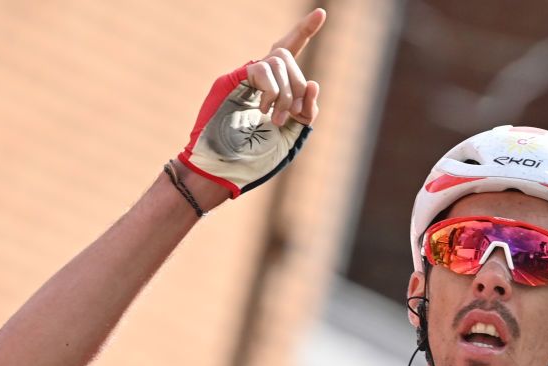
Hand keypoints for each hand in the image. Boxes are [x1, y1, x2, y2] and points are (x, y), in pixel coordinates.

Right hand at [178, 9, 325, 199]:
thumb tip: (314, 82)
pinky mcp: (231, 79)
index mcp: (275, 89)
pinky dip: (271, 90)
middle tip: (291, 116)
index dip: (304, 32)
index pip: (291, 52)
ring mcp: (244, 78)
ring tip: (274, 119)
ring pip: (278, 61)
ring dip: (285, 94)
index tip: (321, 13)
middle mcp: (259, 79)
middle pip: (288, 58)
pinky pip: (263, 69)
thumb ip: (306, 111)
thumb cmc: (256, 158)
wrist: (226, 168)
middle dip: (298, 86)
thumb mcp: (293, 134)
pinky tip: (263, 110)